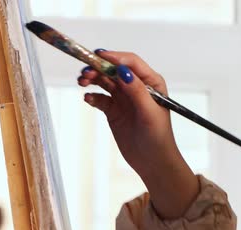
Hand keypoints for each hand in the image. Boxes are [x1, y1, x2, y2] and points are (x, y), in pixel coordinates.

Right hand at [76, 50, 198, 218]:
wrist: (152, 162)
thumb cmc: (158, 137)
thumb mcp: (149, 113)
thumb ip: (137, 91)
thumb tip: (122, 71)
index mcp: (151, 82)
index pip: (130, 63)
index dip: (113, 57)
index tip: (97, 56)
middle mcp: (136, 86)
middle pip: (113, 70)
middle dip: (98, 68)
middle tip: (84, 73)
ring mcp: (124, 98)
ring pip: (104, 81)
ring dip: (92, 79)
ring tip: (82, 82)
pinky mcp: (114, 110)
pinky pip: (100, 97)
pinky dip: (92, 96)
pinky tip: (88, 98)